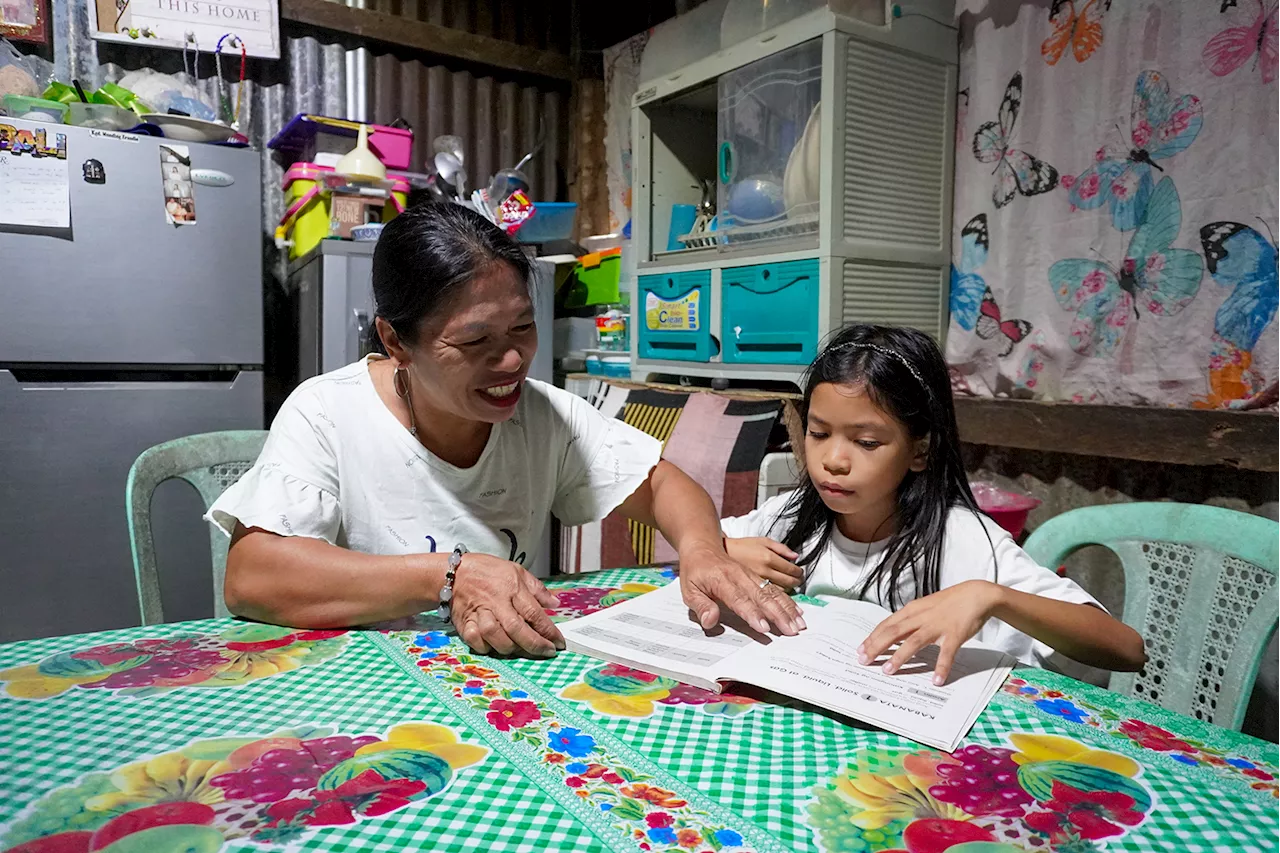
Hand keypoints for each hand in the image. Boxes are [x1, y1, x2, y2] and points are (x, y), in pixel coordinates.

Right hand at [450, 553, 564, 657]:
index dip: (549, 631)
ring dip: (511, 648)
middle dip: (535, 644)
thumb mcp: (517, 571)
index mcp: (512, 587)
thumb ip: (537, 589)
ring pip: (496, 636)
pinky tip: (495, 647)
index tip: (559, 642)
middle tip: (547, 652)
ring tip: (522, 650)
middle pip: (517, 628)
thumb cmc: (488, 571)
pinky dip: (486, 647)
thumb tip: (555, 603)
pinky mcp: (464, 623)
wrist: (454, 572)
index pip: (534, 613)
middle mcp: (496, 601)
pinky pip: (475, 640)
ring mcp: (479, 613)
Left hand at [678, 542, 804, 635]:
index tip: (763, 627)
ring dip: (787, 609)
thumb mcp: (689, 589)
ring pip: (772, 593)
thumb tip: (711, 621)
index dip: (752, 613)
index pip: (739, 600)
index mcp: (722, 580)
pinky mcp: (756, 576)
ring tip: (799, 624)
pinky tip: (797, 611)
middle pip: (762, 597)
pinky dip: (787, 600)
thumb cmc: (695, 570)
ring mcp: (750, 575)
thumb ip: (701, 606)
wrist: (702, 546)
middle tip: (790, 631)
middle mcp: (740, 577)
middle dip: (778, 615)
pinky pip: (775, 588)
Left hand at [857, 580, 1002, 684]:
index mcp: (912, 611)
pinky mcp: (955, 634)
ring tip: (888, 670)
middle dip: (876, 647)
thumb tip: (893, 633)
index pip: (887, 625)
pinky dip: (941, 667)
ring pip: (914, 641)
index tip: (860, 650)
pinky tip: (936, 679)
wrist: (976, 595)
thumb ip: (909, 620)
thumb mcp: (924, 607)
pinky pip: (947, 653)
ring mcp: (938, 626)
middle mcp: (921, 617)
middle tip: (864, 661)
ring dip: (900, 657)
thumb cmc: (949, 603)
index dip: (872, 638)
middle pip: (893, 632)